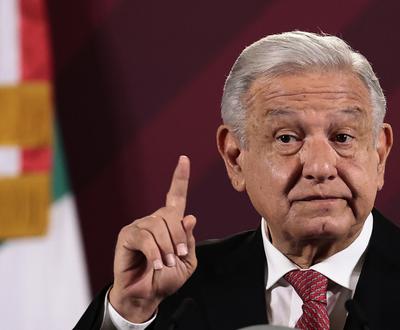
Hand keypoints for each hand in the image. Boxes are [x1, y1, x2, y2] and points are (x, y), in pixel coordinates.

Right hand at [109, 155, 196, 322]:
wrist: (146, 296)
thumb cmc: (166, 279)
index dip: (180, 178)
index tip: (184, 159)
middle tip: (177, 256)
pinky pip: (145, 238)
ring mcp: (139, 226)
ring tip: (165, 264)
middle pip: (171, 215)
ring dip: (166, 248)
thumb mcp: (187, 262)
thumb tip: (190, 216)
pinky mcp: (127, 236)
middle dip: (178, 237)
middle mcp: (154, 220)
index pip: (176, 196)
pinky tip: (155, 265)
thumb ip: (189, 241)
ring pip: (158, 227)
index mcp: (170, 224)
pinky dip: (154, 253)